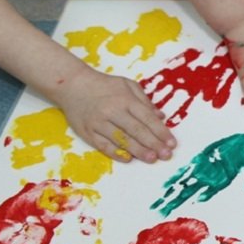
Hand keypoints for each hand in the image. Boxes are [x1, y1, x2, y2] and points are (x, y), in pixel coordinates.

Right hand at [52, 69, 175, 162]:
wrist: (71, 84)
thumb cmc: (104, 85)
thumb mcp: (127, 85)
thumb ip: (145, 101)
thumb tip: (161, 116)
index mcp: (125, 99)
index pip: (147, 118)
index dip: (161, 132)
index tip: (172, 143)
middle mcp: (112, 111)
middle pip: (136, 131)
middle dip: (153, 144)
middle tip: (166, 155)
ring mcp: (98, 122)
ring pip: (121, 139)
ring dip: (138, 151)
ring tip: (151, 159)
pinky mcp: (86, 131)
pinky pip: (103, 145)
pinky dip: (115, 153)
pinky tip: (128, 158)